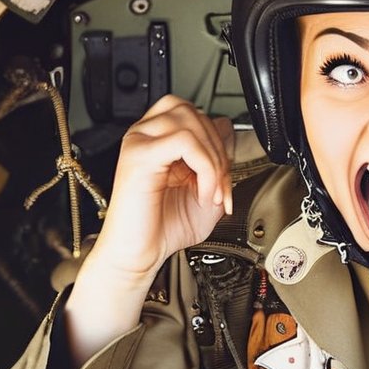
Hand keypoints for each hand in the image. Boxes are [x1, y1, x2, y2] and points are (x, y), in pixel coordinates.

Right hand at [86, 95, 235, 283]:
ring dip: (214, 160)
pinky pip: (184, 141)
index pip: (196, 115)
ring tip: (212, 192)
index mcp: (159, 139)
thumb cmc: (164, 228)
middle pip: (194, 113)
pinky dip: (205, 168)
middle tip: (222, 188)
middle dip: (220, 151)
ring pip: (191, 122)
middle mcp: (146, 135)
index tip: (225, 180)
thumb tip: (229, 133)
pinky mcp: (139, 156)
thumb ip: (220, 160)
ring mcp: (140, 142)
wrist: (140, 255)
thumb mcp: (208, 191)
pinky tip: (202, 193)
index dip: (220, 143)